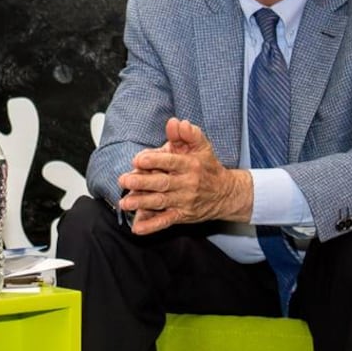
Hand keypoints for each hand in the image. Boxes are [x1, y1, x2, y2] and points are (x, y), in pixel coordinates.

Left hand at [117, 117, 252, 234]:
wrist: (226, 194)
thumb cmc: (207, 166)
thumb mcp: (201, 146)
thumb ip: (187, 134)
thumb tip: (176, 122)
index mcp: (190, 165)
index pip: (171, 162)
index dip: (155, 160)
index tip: (138, 159)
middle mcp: (187, 184)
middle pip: (162, 183)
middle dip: (142, 182)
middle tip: (125, 180)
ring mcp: (184, 201)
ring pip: (160, 202)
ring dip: (141, 203)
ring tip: (125, 202)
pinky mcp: (181, 215)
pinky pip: (165, 221)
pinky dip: (151, 226)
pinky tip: (137, 228)